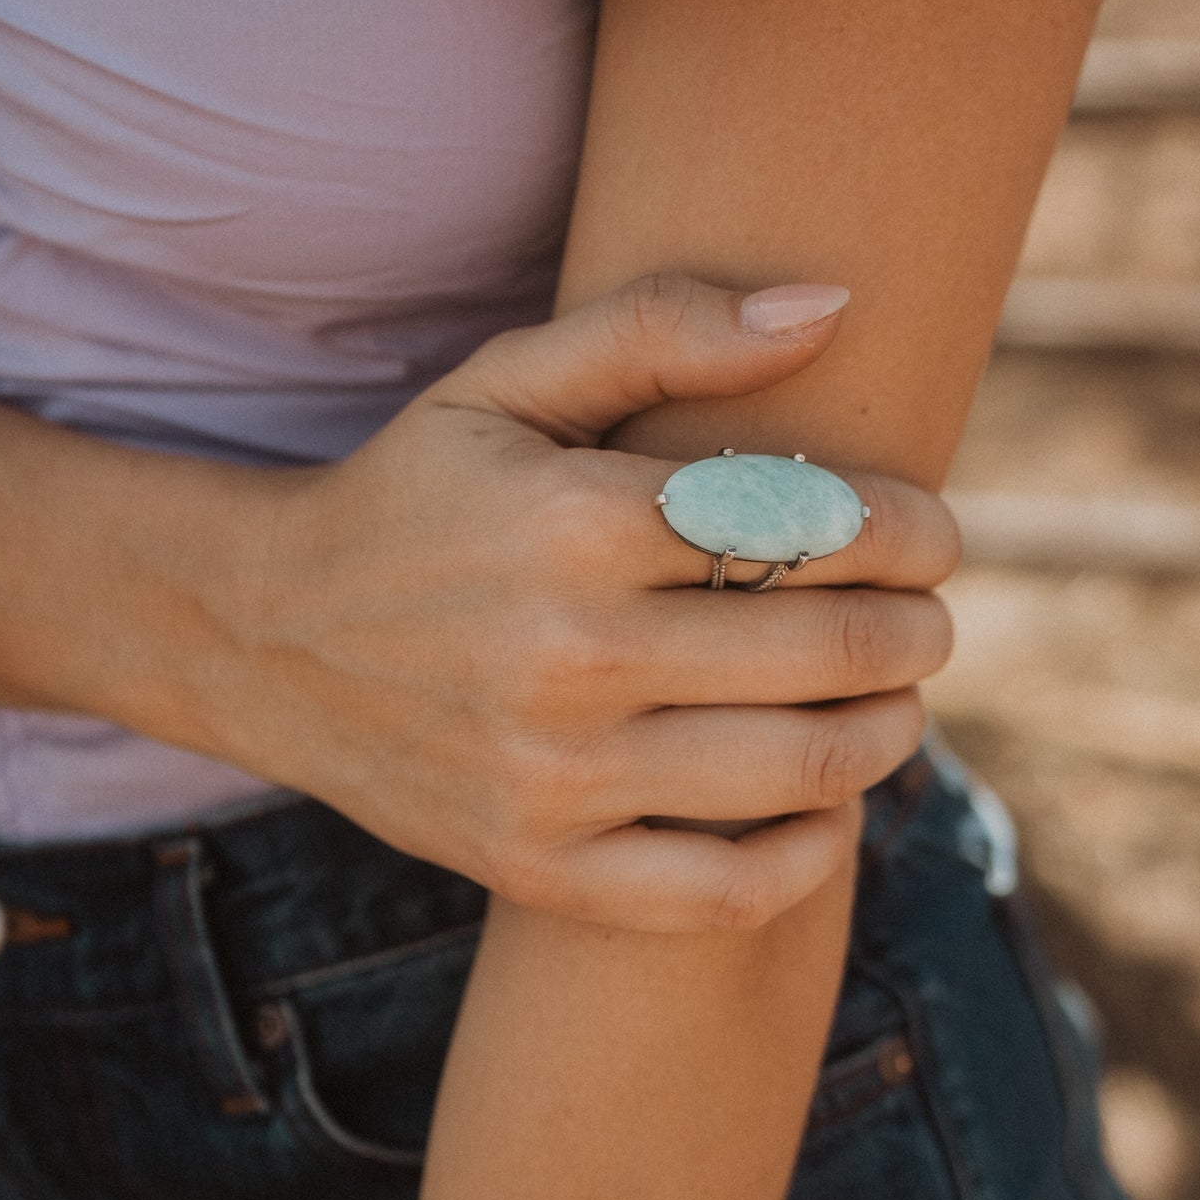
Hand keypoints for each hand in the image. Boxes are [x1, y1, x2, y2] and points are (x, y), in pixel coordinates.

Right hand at [208, 275, 957, 928]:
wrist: (266, 636)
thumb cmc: (416, 494)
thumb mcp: (509, 380)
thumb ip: (664, 327)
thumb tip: (832, 304)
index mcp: (576, 521)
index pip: (813, 526)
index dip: (911, 533)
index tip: (934, 535)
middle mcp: (570, 655)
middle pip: (827, 650)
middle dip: (916, 633)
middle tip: (929, 622)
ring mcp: (553, 776)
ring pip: (799, 771)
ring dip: (887, 735)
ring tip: (892, 705)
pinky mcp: (539, 866)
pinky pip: (721, 895)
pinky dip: (807, 857)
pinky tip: (826, 811)